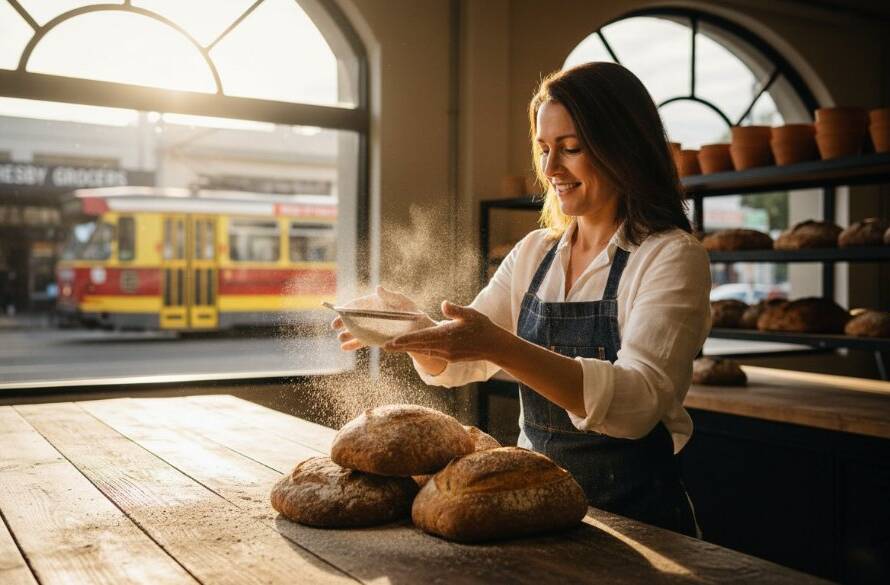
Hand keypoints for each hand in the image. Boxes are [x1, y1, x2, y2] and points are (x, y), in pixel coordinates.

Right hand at [331, 286, 433, 350]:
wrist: (418, 329)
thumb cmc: (410, 311)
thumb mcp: (402, 301)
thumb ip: (390, 296)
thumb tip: (378, 288)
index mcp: (374, 304)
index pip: (356, 305)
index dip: (346, 308)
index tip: (338, 311)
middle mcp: (370, 316)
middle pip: (353, 318)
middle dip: (343, 322)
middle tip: (335, 326)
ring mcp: (372, 328)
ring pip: (355, 331)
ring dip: (347, 335)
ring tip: (340, 339)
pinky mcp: (375, 339)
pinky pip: (362, 342)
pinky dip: (353, 345)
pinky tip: (344, 348)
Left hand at [383, 301, 507, 362]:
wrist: (495, 346)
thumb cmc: (483, 327)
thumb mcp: (471, 315)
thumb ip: (456, 310)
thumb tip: (444, 304)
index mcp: (447, 336)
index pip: (422, 338)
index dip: (406, 340)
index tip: (392, 341)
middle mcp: (445, 348)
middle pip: (418, 346)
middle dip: (401, 346)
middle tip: (385, 346)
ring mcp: (448, 354)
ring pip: (423, 350)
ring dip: (409, 348)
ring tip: (394, 346)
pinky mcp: (451, 357)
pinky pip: (432, 353)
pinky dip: (420, 350)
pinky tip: (413, 348)